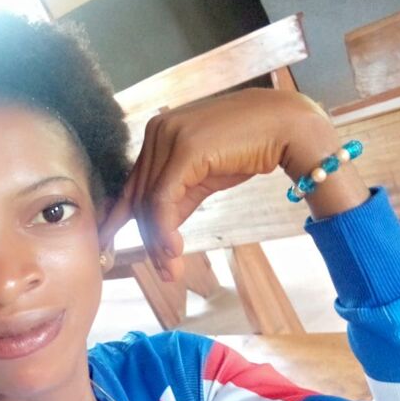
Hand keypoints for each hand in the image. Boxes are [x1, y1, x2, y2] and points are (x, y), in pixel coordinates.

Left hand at [99, 88, 335, 281]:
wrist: (289, 127)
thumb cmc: (251, 148)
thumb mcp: (204, 176)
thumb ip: (178, 197)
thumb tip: (158, 232)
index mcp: (158, 133)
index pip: (135, 184)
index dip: (122, 219)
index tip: (110, 245)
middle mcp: (157, 131)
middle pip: (140, 196)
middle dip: (148, 240)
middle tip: (163, 273)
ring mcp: (169, 137)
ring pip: (149, 202)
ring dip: (158, 242)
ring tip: (170, 271)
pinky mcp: (185, 149)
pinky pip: (163, 200)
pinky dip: (164, 229)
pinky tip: (174, 251)